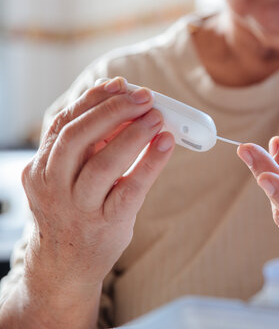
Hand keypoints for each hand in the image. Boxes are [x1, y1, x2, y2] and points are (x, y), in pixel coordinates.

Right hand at [22, 77, 174, 292]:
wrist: (65, 265)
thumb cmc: (74, 211)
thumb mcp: (68, 176)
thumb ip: (90, 145)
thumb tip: (126, 107)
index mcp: (42, 166)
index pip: (64, 123)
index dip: (93, 99)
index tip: (120, 84)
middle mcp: (54, 185)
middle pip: (79, 137)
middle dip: (114, 111)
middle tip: (145, 98)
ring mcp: (78, 206)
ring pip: (103, 163)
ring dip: (133, 135)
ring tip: (157, 118)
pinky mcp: (105, 223)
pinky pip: (130, 189)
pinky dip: (150, 163)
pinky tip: (166, 145)